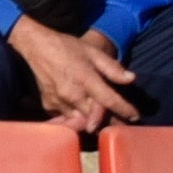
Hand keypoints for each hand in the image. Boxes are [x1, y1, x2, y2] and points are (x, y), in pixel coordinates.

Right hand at [5, 13, 141, 129]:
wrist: (37, 46)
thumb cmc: (68, 47)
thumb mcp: (94, 53)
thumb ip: (113, 68)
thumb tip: (131, 79)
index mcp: (85, 80)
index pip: (109, 101)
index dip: (124, 111)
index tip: (135, 116)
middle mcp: (72, 94)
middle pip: (96, 117)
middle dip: (111, 122)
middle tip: (124, 125)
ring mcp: (59, 102)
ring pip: (82, 121)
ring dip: (94, 123)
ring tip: (107, 124)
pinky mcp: (49, 105)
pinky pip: (67, 118)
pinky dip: (77, 119)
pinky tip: (85, 117)